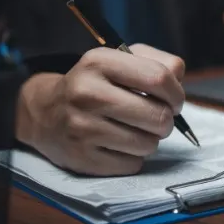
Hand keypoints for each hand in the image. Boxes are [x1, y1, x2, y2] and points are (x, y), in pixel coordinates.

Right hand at [15, 44, 185, 175]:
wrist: (45, 112)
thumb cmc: (95, 83)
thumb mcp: (120, 59)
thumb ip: (157, 63)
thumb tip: (178, 82)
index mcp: (99, 62)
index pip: (159, 78)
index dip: (176, 94)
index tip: (173, 101)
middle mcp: (87, 93)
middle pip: (158, 116)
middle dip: (166, 120)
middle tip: (157, 118)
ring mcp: (82, 128)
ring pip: (148, 144)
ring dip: (150, 140)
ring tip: (135, 130)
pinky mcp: (82, 158)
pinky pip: (132, 164)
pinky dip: (133, 157)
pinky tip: (119, 144)